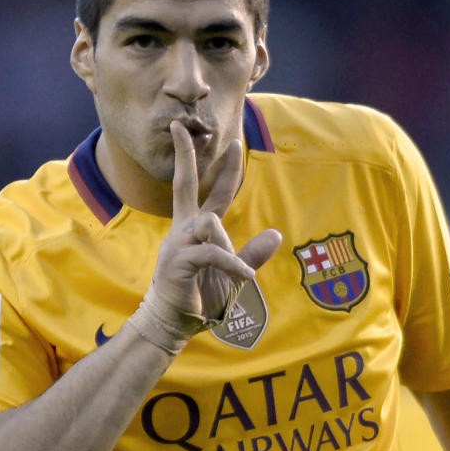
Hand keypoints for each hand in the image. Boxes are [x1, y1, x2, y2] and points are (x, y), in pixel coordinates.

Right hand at [127, 120, 281, 353]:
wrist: (173, 325)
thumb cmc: (200, 299)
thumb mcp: (234, 275)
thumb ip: (252, 254)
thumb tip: (276, 234)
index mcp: (196, 230)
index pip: (210, 190)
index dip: (224, 168)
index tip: (234, 142)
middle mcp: (184, 230)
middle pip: (186, 183)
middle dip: (185, 154)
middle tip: (181, 125)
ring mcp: (178, 244)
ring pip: (211, 222)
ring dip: (229, 246)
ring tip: (237, 271)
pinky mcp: (178, 261)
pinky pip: (213, 253)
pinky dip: (233, 264)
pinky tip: (246, 276)